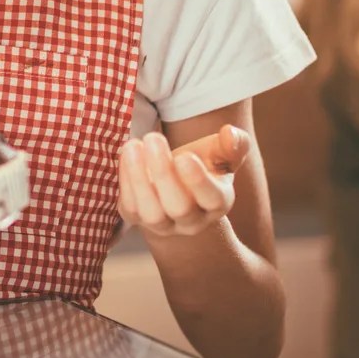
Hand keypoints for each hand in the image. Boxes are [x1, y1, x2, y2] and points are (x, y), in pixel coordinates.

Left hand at [118, 125, 250, 237]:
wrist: (176, 179)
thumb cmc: (202, 162)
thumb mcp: (220, 152)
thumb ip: (233, 143)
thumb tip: (230, 133)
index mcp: (217, 202)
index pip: (212, 198)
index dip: (198, 181)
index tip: (184, 157)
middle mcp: (192, 220)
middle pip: (180, 208)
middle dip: (164, 174)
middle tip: (153, 138)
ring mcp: (164, 224)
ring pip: (152, 214)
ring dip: (139, 179)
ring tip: (133, 146)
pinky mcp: (137, 218)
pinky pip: (130, 207)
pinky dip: (125, 181)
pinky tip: (126, 154)